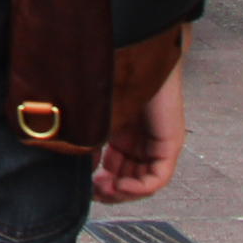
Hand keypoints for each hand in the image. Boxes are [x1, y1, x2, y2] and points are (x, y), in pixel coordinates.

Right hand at [91, 62, 186, 201]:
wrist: (138, 49)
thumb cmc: (112, 72)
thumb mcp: (94, 113)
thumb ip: (86, 135)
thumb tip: (72, 161)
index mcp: (124, 134)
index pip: (116, 169)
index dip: (101, 183)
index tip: (84, 187)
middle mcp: (142, 142)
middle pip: (130, 180)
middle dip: (111, 191)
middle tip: (93, 193)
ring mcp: (158, 144)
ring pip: (144, 183)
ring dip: (124, 193)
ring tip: (105, 191)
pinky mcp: (170, 144)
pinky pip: (157, 178)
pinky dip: (139, 188)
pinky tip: (120, 186)